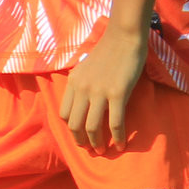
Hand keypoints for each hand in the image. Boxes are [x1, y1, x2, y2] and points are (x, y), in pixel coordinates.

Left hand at [60, 27, 146, 150]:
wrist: (124, 36)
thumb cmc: (108, 51)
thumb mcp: (85, 67)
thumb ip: (81, 84)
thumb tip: (83, 103)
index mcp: (73, 82)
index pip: (64, 113)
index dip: (71, 128)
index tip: (80, 135)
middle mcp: (82, 88)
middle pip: (75, 124)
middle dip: (81, 141)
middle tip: (89, 149)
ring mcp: (99, 92)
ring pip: (92, 127)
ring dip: (97, 143)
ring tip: (102, 151)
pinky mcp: (117, 93)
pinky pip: (115, 122)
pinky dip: (117, 137)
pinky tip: (121, 145)